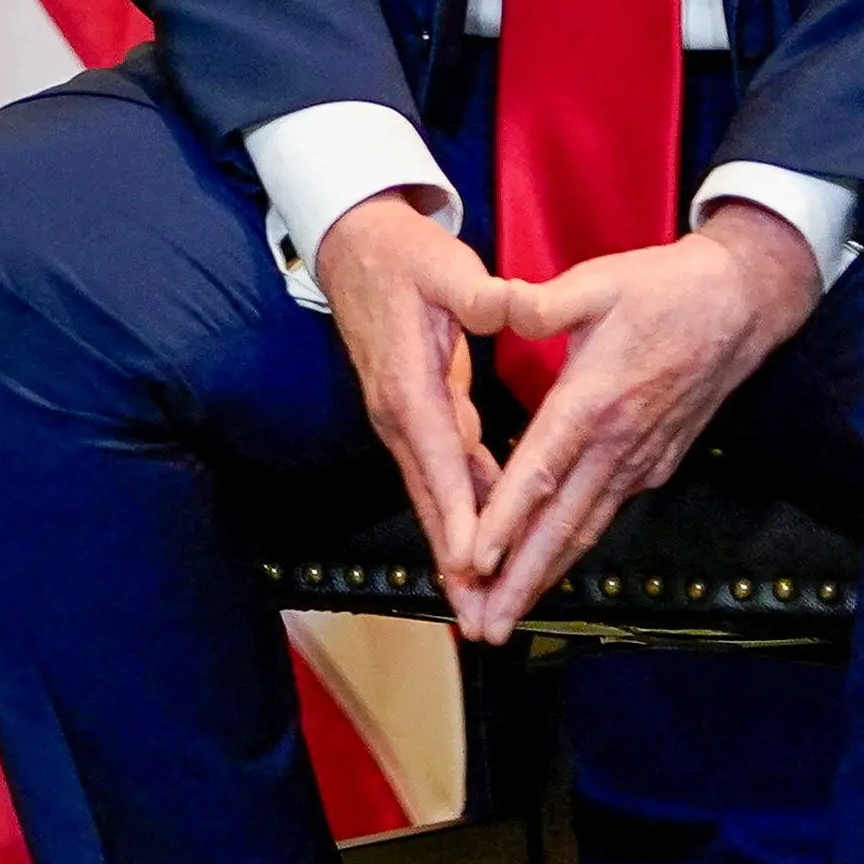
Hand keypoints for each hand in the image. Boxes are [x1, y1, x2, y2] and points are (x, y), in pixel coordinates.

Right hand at [315, 192, 516, 632]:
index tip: (474, 561)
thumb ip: (478, 292)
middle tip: (480, 618)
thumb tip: (508, 305)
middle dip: (455, 562)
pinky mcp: (412, 418)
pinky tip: (482, 549)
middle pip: (430, 498)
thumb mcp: (444, 264)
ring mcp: (402, 420)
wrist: (355, 246)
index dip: (457, 513)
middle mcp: (399, 414)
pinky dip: (458, 517)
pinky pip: (439, 476)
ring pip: (432, 496)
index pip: (439, 457)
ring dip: (456, 552)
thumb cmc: (404, 254)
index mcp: (409, 382)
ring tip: (481, 605)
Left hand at [454, 202, 823, 642]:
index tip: (474, 561)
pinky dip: (571, 550)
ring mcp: (639, 460)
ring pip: (584, 531)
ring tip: (504, 618)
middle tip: (483, 629)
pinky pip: (604, 516)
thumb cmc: (665, 289)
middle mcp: (618, 444)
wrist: (742, 304)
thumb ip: (541, 302)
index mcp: (594, 400)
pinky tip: (545, 570)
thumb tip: (497, 304)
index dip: (506, 519)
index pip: (541, 471)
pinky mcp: (654, 464)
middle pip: (562, 526)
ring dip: (544, 579)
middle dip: (520, 582)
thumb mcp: (598, 281)